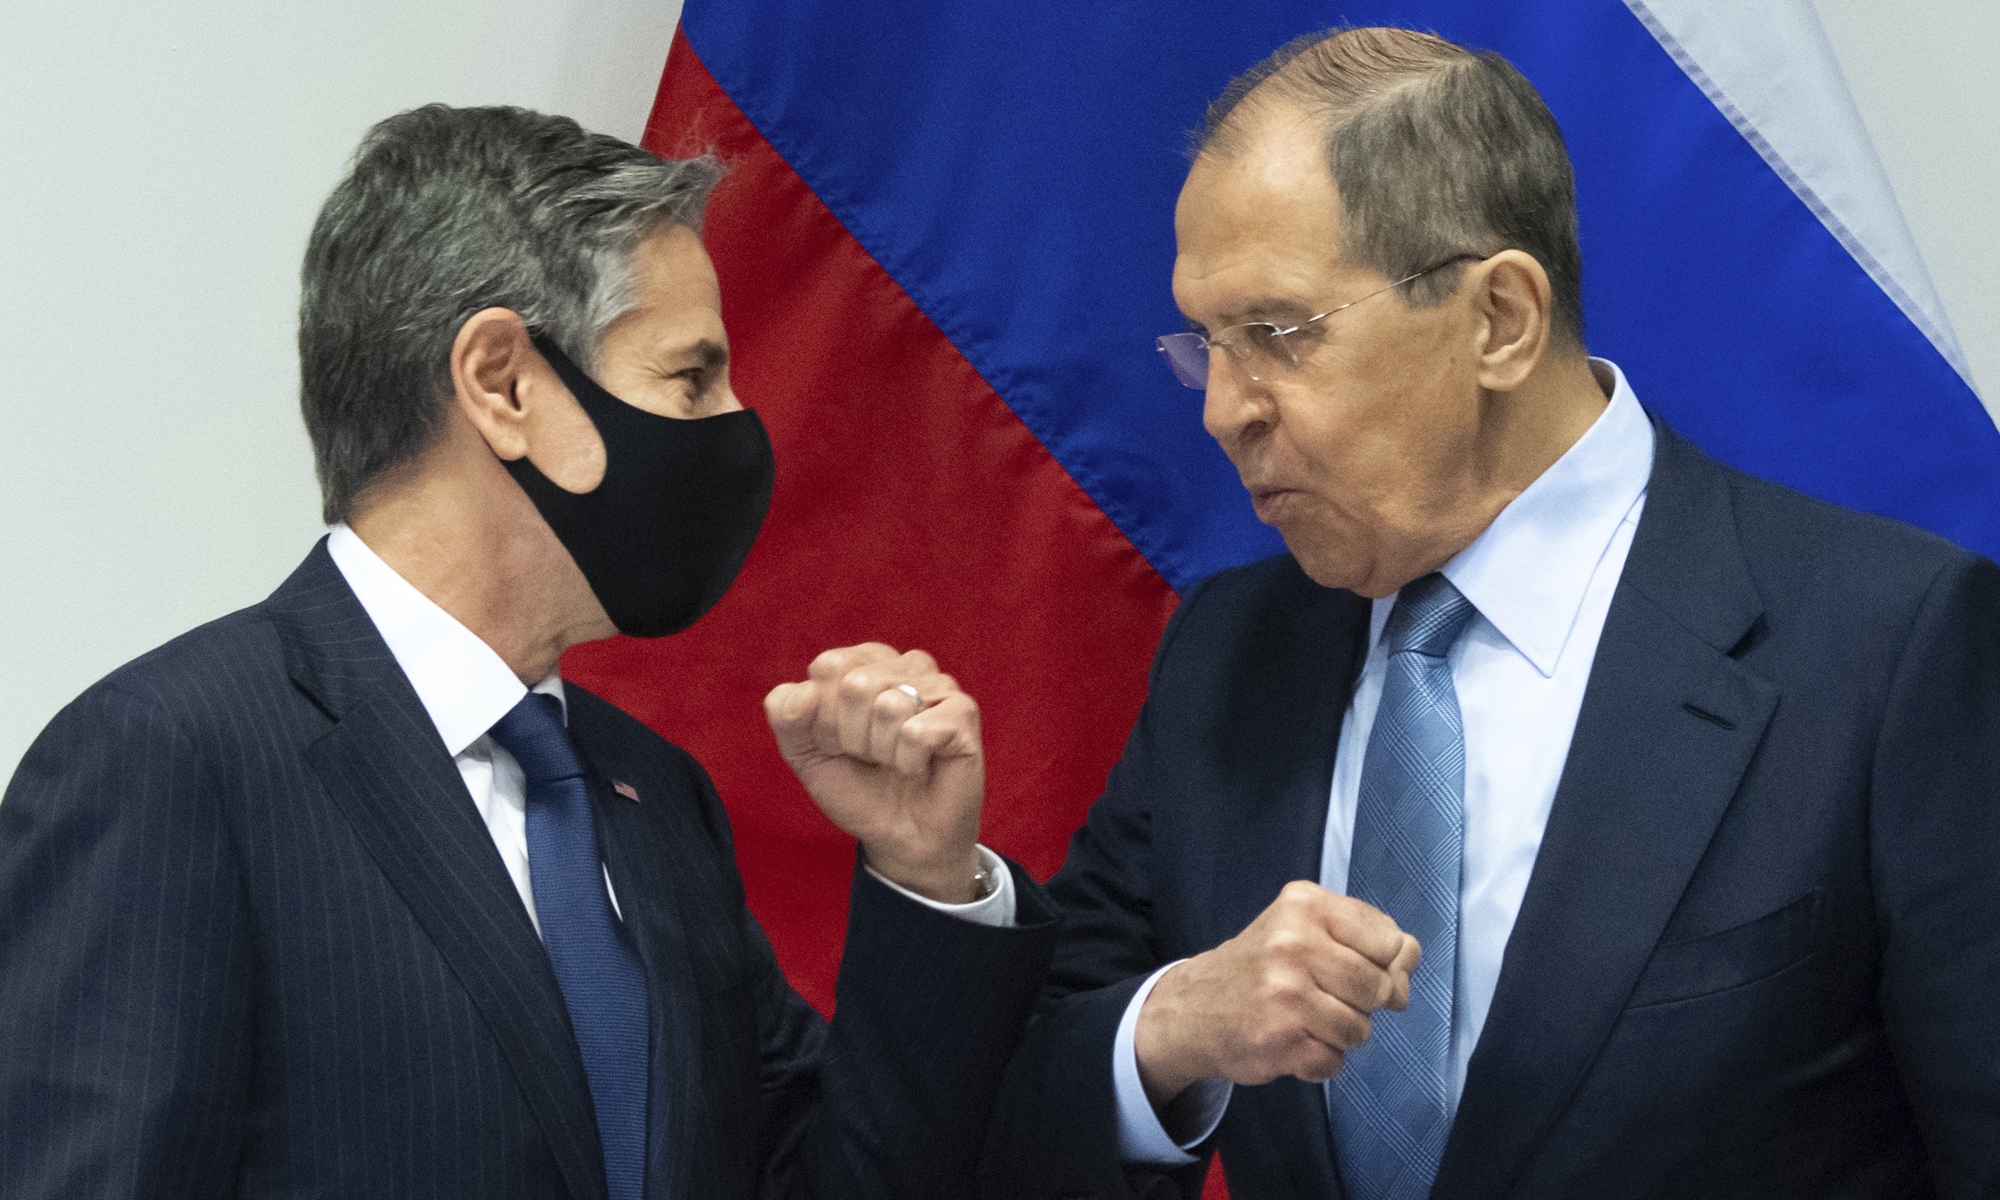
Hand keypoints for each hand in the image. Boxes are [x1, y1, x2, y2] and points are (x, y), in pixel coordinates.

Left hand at [764, 643, 984, 902]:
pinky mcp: (963, 714)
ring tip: (894, 762)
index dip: (823, 717)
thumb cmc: (859, 789)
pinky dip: (908, 762)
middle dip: (851, 736)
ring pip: (888, 706)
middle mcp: (905, 665)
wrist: (901, 839)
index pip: (828, 667)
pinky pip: (917, 732)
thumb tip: (807, 692)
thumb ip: (786, 717)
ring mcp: (939, 686)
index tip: (840, 743)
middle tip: (870, 757)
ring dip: (881, 751)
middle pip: (856, 685)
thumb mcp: (806, 754)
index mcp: (867, 662)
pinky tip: (919, 767)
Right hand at [1133, 880, 1420, 1106]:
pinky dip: (1320, 1060)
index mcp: (1305, 905)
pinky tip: (1294, 1041)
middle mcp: (1292, 943)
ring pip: (1359, 1029)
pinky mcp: (1278, 1039)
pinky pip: (1334, 1061)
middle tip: (1330, 996)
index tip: (1369, 969)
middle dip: (1365, 1002)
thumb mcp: (1307, 928)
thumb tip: (1407, 975)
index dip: (1390, 964)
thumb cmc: (1265, 965)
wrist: (1196, 1007)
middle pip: (1377, 987)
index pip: (1390, 941)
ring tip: (1307, 1019)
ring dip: (1341, 1034)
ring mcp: (1284, 993)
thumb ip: (1366, 941)